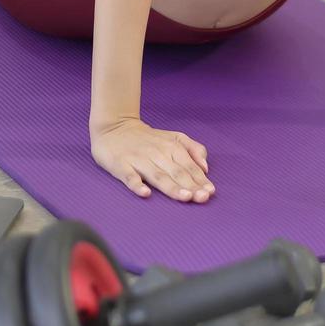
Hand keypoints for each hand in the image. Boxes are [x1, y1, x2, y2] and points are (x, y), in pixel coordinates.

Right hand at [90, 116, 214, 202]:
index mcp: (172, 147)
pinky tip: (145, 193)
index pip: (189, 165)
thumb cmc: (149, 139)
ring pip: (157, 176)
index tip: (210, 192)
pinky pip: (129, 177)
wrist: (114, 127)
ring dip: (171, 187)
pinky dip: (137, 184)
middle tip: (202, 198)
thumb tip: (205, 167)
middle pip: (176, 172)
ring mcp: (138, 160)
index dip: (200, 179)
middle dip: (191, 185)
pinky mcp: (121, 165)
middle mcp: (157, 153)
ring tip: (184, 197)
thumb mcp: (174, 137)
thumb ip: (193, 149)